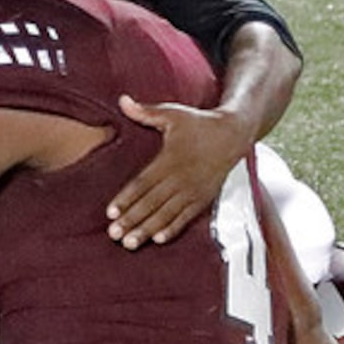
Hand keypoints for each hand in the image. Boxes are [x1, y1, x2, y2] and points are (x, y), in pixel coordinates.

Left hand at [108, 96, 249, 247]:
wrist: (233, 134)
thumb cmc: (198, 123)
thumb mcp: (173, 113)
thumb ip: (146, 112)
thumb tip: (122, 100)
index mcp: (170, 159)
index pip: (143, 183)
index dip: (126, 198)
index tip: (110, 212)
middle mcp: (181, 178)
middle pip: (152, 203)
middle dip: (132, 220)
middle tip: (113, 234)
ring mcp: (194, 190)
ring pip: (167, 214)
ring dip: (147, 229)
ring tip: (129, 243)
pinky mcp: (204, 198)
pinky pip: (186, 217)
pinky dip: (172, 229)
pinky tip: (158, 240)